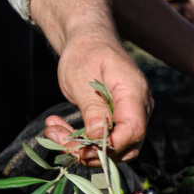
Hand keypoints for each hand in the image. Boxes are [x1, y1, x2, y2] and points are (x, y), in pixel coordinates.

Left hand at [43, 36, 152, 166]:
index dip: (110, 146)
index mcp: (133, 92)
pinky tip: (60, 130)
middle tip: (59, 141)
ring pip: (115, 147)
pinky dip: (83, 141)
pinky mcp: (121, 120)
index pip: (133, 130)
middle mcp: (140, 107)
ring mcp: (132, 114)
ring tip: (53, 132)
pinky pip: (107, 140)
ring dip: (83, 148)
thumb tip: (97, 137)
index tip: (81, 148)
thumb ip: (93, 108)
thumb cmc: (85, 53)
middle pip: (126, 145)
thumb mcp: (81, 78)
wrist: (89, 42)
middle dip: (92, 152)